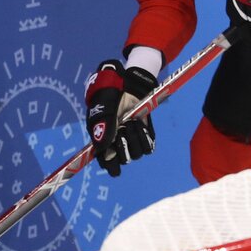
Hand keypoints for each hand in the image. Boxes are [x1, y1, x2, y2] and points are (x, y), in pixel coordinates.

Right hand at [85, 59, 157, 176]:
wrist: (128, 84)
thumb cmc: (109, 94)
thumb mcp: (103, 107)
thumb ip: (102, 127)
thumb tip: (102, 149)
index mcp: (102, 140)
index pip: (106, 162)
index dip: (110, 166)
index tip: (114, 167)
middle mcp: (116, 143)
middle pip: (123, 159)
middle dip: (124, 144)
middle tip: (122, 127)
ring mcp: (131, 140)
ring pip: (136, 154)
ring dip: (134, 137)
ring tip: (131, 121)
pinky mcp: (144, 136)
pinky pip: (148, 147)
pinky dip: (145, 136)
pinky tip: (139, 123)